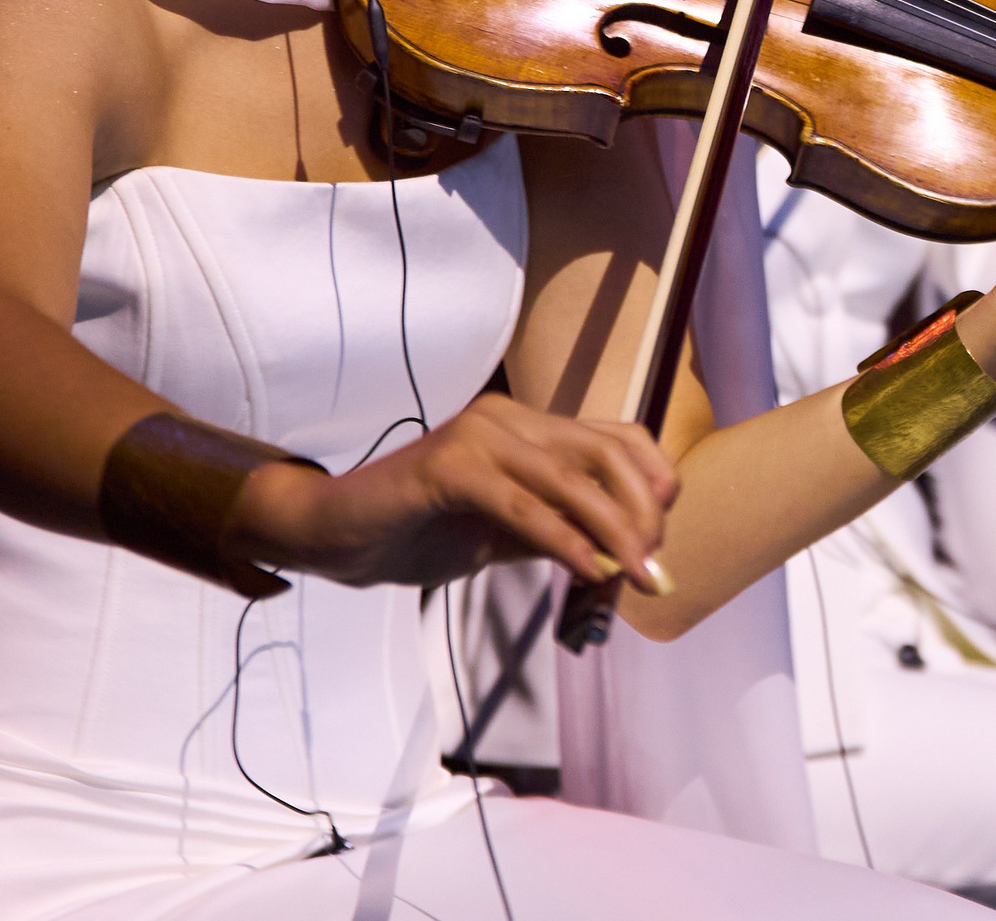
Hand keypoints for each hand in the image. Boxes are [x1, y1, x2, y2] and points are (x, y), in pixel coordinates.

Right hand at [225, 392, 677, 590]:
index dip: (653, 483)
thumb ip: (559, 534)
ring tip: (635, 577)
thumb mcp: (506, 534)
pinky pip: (525, 505)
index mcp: (527, 426)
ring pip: (573, 479)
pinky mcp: (449, 465)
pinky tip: (586, 571)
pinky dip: (564, 540)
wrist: (333, 538)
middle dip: (642, 512)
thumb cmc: (418, 532)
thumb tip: (621, 560)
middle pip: (607, 452)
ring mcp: (479, 435)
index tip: (661, 540)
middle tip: (652, 568)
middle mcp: (509, 418)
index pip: (618, 438)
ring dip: (615, 532)